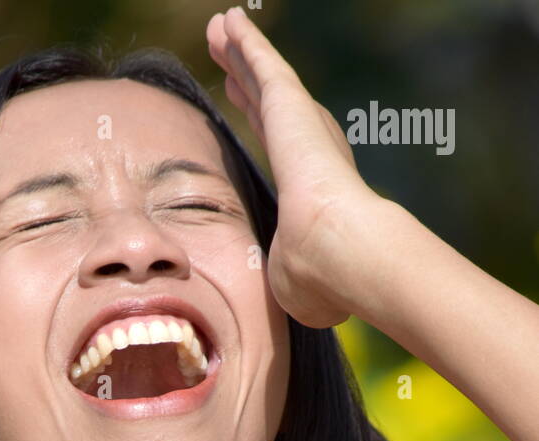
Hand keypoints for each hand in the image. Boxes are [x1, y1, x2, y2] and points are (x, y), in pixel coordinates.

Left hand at [207, 7, 385, 327]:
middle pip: (271, 105)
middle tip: (229, 57)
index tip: (243, 104)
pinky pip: (262, 62)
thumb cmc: (319, 279)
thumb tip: (296, 295)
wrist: (338, 253)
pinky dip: (245, 40)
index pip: (278, 146)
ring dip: (242, 53)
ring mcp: (302, 123)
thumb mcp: (290, 281)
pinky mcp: (291, 104)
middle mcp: (310, 148)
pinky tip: (227, 21)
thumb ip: (285, 276)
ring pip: (264, 78)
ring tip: (220, 28)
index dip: (260, 123)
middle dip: (249, 81)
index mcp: (309, 187)